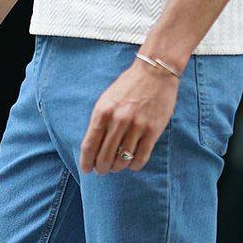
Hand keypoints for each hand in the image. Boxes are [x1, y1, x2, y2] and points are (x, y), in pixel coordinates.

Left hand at [79, 59, 180, 174]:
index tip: (87, 169)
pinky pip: (140, 158)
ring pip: (122, 160)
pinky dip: (134, 166)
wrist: (155, 72)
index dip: (86, 162)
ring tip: (116, 167)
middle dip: (101, 168)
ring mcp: (137, 127)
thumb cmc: (128, 87)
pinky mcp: (153, 131)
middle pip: (104, 157)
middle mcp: (118, 121)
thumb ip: (99, 122)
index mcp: (103, 113)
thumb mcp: (106, 100)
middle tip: (102, 170)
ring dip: (117, 168)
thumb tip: (93, 148)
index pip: (89, 146)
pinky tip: (131, 163)